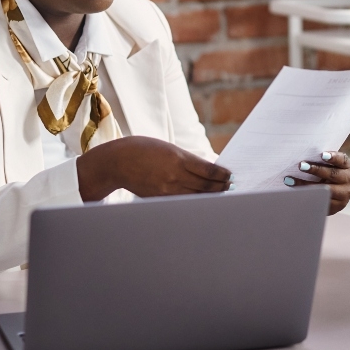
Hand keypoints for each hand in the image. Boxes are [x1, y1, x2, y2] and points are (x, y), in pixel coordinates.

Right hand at [77, 136, 230, 200]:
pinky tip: (202, 199)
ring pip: (196, 195)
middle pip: (205, 185)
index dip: (223, 174)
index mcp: (178, 157)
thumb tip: (208, 170)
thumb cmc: (144, 149)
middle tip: (231, 186)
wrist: (117, 162)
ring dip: (211, 196)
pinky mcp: (159, 198)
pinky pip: (182, 201)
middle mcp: (174, 174)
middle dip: (221, 186)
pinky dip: (195, 200)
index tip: (231, 175)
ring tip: (222, 194)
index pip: (209, 170)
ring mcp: (167, 189)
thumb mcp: (168, 148)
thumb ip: (187, 159)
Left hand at [284, 151, 349, 215]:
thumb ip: (320, 161)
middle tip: (301, 166)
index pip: (342, 160)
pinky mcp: (338, 206)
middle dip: (316, 170)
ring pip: (326, 189)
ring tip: (291, 180)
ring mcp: (344, 194)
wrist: (329, 195)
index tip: (321, 155)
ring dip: (307, 185)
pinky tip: (295, 193)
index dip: (333, 157)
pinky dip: (307, 196)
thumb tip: (302, 155)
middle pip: (333, 174)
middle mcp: (349, 180)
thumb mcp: (327, 166)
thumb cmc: (325, 175)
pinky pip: (321, 201)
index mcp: (346, 166)